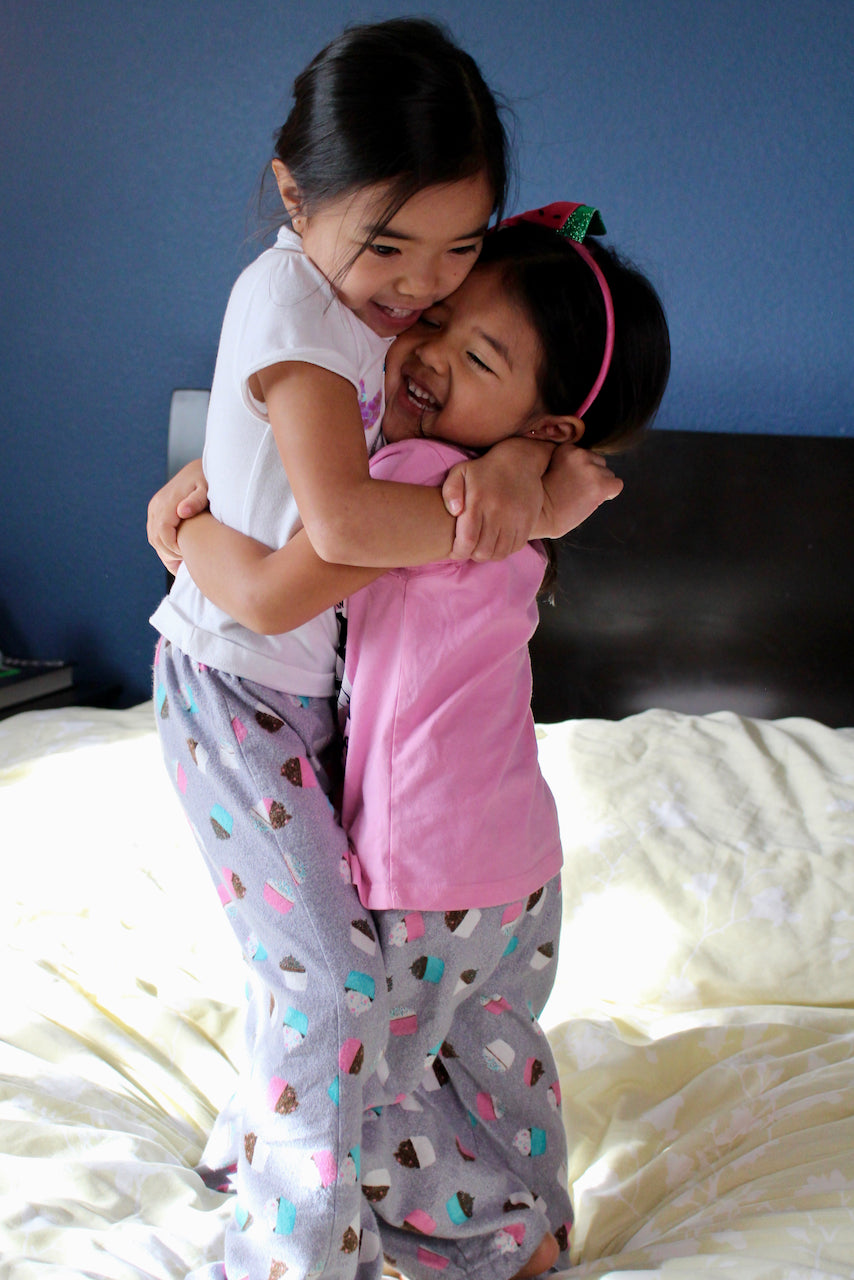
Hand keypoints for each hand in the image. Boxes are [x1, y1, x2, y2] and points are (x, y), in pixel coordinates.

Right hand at [146, 458, 208, 573]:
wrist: (201, 469)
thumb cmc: (209, 481)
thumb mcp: (207, 489)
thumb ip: (196, 501)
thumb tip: (181, 511)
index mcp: (167, 502)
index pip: (162, 533)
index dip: (174, 548)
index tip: (190, 555)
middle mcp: (157, 505)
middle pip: (155, 539)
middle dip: (170, 554)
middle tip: (189, 562)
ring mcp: (155, 507)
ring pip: (153, 538)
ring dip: (166, 551)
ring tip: (186, 558)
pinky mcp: (157, 510)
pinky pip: (155, 533)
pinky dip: (165, 545)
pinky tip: (181, 552)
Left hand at [442, 438, 552, 560]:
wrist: (519, 461)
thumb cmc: (483, 470)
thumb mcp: (460, 472)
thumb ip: (450, 491)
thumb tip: (455, 512)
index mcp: (478, 501)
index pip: (468, 540)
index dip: (459, 552)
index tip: (455, 552)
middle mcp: (498, 511)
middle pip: (483, 551)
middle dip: (472, 555)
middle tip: (468, 549)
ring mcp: (515, 518)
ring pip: (500, 553)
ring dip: (488, 555)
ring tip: (482, 547)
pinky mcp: (528, 521)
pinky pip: (515, 547)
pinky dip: (504, 550)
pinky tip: (497, 542)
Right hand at [539, 444, 622, 537]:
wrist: (541, 517)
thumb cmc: (544, 500)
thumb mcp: (552, 469)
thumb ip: (571, 463)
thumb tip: (594, 467)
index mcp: (566, 448)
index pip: (586, 456)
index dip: (579, 472)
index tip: (568, 483)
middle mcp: (580, 454)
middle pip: (599, 463)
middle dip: (591, 477)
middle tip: (576, 492)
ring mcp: (590, 469)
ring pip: (608, 475)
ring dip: (598, 486)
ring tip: (580, 497)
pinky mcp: (599, 484)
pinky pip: (617, 485)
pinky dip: (609, 493)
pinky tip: (594, 500)